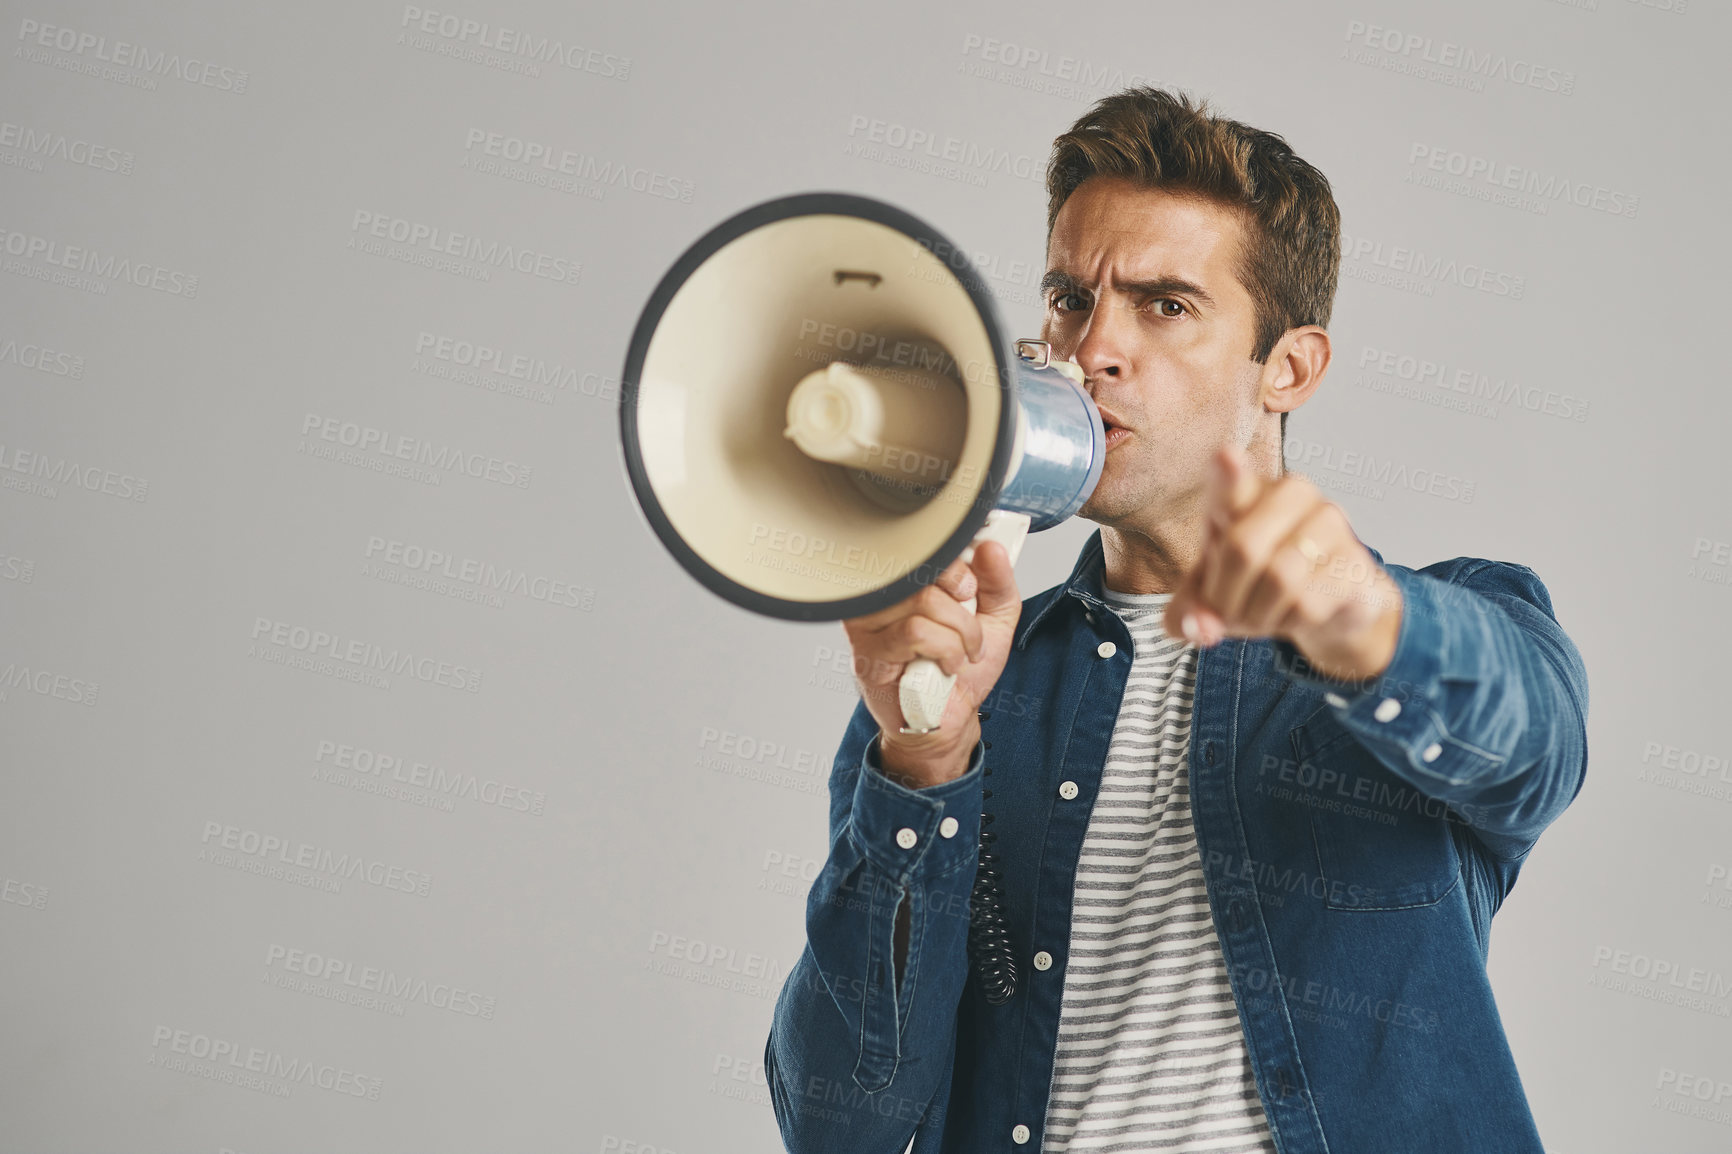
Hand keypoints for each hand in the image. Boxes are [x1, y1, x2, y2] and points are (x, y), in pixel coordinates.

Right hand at [841, 541, 1021, 788]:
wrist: (950, 719)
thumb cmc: (961, 671)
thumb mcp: (993, 621)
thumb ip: (997, 583)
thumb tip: (992, 549)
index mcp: (907, 581)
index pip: (922, 547)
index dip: (955, 563)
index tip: (970, 587)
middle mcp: (880, 597)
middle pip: (924, 574)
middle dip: (963, 607)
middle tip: (971, 628)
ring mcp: (868, 625)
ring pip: (922, 604)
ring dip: (958, 634)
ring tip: (960, 654)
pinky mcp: (868, 653)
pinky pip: (914, 633)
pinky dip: (945, 650)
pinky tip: (945, 667)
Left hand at [1163, 444, 1402, 682]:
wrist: (1324, 604)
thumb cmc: (1257, 582)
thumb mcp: (1210, 594)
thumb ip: (1191, 611)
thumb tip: (1199, 629)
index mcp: (1243, 489)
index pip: (1232, 476)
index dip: (1229, 473)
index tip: (1226, 459)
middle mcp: (1291, 492)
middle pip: (1242, 547)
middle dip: (1226, 597)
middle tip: (1229, 614)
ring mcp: (1329, 521)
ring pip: (1279, 578)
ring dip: (1259, 614)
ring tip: (1262, 615)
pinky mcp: (1356, 559)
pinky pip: (1309, 602)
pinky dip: (1290, 623)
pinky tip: (1294, 615)